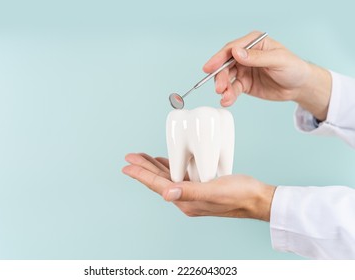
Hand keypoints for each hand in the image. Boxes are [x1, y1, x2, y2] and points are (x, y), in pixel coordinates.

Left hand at [122, 153, 275, 221]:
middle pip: (159, 180)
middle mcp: (186, 198)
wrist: (257, 199)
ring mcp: (193, 193)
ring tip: (143, 158)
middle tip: (130, 157)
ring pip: (168, 177)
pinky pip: (180, 176)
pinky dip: (170, 167)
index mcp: (186, 201)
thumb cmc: (239, 195)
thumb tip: (165, 193)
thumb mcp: (214, 192)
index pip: (158, 185)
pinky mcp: (201, 187)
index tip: (127, 165)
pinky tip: (166, 161)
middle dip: (143, 168)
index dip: (141, 174)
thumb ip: (190, 192)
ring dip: (154, 167)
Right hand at [204, 31, 331, 119]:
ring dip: (223, 88)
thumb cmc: (293, 68)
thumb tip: (236, 53)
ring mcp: (244, 70)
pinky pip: (232, 89)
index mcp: (254, 43)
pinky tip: (227, 101)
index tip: (209, 68)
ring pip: (227, 78)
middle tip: (219, 88)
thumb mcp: (278, 60)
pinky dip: (228, 95)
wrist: (300, 87)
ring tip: (225, 97)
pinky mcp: (244, 84)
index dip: (218, 58)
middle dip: (220, 77)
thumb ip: (256, 57)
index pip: (231, 48)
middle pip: (226, 64)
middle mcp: (246, 55)